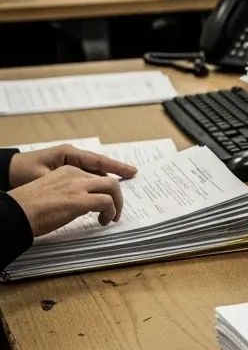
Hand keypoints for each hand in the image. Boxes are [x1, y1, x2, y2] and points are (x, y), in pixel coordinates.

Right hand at [8, 165, 126, 236]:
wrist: (15, 213)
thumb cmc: (29, 208)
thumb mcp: (53, 192)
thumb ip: (70, 192)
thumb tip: (86, 204)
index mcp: (66, 170)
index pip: (95, 176)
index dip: (105, 190)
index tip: (108, 200)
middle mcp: (74, 174)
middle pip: (108, 180)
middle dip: (117, 196)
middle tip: (115, 210)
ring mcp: (78, 186)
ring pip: (112, 188)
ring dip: (116, 204)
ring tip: (111, 217)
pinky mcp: (80, 200)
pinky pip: (106, 202)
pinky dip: (110, 212)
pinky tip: (103, 221)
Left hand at [9, 144, 136, 187]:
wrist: (7, 173)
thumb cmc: (22, 173)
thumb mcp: (44, 177)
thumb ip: (67, 182)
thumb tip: (90, 190)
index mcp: (69, 154)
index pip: (98, 160)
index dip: (117, 167)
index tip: (133, 172)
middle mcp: (72, 157)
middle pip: (100, 167)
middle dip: (115, 176)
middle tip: (129, 185)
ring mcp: (69, 165)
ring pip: (94, 174)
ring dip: (105, 183)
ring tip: (117, 195)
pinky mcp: (65, 172)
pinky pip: (85, 178)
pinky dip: (95, 185)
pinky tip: (101, 195)